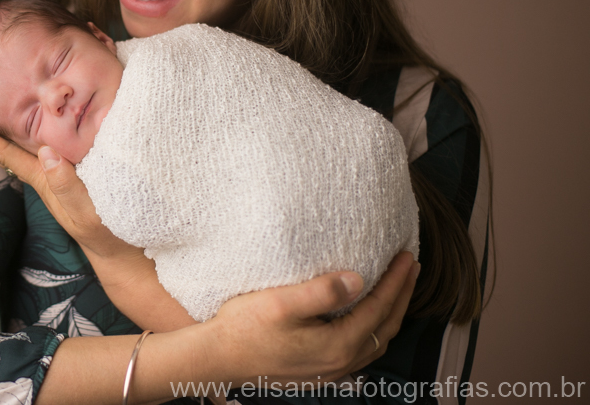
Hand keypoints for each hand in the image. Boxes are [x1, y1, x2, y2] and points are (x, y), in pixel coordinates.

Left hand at [0, 107, 137, 260]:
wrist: (123, 248)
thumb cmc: (106, 231)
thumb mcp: (86, 211)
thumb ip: (66, 185)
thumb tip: (44, 152)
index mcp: (41, 178)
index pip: (1, 151)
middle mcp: (44, 171)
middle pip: (5, 143)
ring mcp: (58, 170)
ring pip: (24, 140)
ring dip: (4, 122)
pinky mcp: (75, 167)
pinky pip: (48, 140)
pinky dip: (37, 124)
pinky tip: (36, 114)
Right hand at [207, 251, 419, 383]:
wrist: (217, 357)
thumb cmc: (243, 327)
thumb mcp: (280, 302)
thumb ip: (322, 292)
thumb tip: (358, 280)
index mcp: (337, 345)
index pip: (379, 307)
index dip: (396, 281)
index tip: (406, 256)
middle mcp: (340, 362)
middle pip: (385, 327)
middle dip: (401, 296)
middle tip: (410, 267)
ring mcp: (329, 371)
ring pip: (375, 342)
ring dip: (389, 314)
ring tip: (396, 290)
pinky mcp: (317, 371)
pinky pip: (360, 352)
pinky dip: (373, 331)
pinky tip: (366, 322)